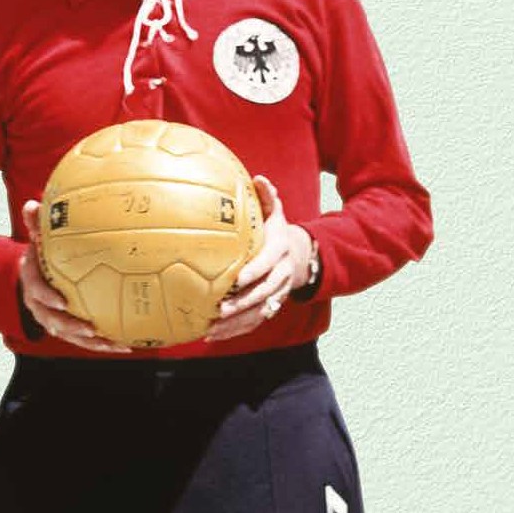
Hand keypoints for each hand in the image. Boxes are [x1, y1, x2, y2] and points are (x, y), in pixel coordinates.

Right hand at [19, 202, 131, 352]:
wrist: (37, 274)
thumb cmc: (42, 255)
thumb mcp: (38, 238)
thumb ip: (36, 224)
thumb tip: (31, 204)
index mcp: (32, 282)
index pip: (35, 291)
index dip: (47, 299)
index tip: (62, 302)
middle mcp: (39, 305)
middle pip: (52, 321)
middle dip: (71, 328)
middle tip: (90, 330)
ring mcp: (53, 319)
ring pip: (70, 335)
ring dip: (90, 342)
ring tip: (113, 344)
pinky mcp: (68, 328)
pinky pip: (84, 339)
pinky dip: (102, 344)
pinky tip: (125, 345)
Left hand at [203, 176, 312, 341]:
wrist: (301, 255)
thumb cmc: (278, 232)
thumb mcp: (277, 213)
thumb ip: (268, 197)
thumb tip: (259, 178)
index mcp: (279, 252)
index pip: (267, 264)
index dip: (253, 273)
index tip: (236, 279)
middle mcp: (281, 275)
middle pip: (263, 293)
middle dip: (242, 303)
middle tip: (220, 309)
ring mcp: (277, 293)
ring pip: (258, 312)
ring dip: (236, 323)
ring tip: (212, 329)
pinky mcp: (271, 306)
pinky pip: (254, 321)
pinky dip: (235, 330)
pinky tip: (213, 335)